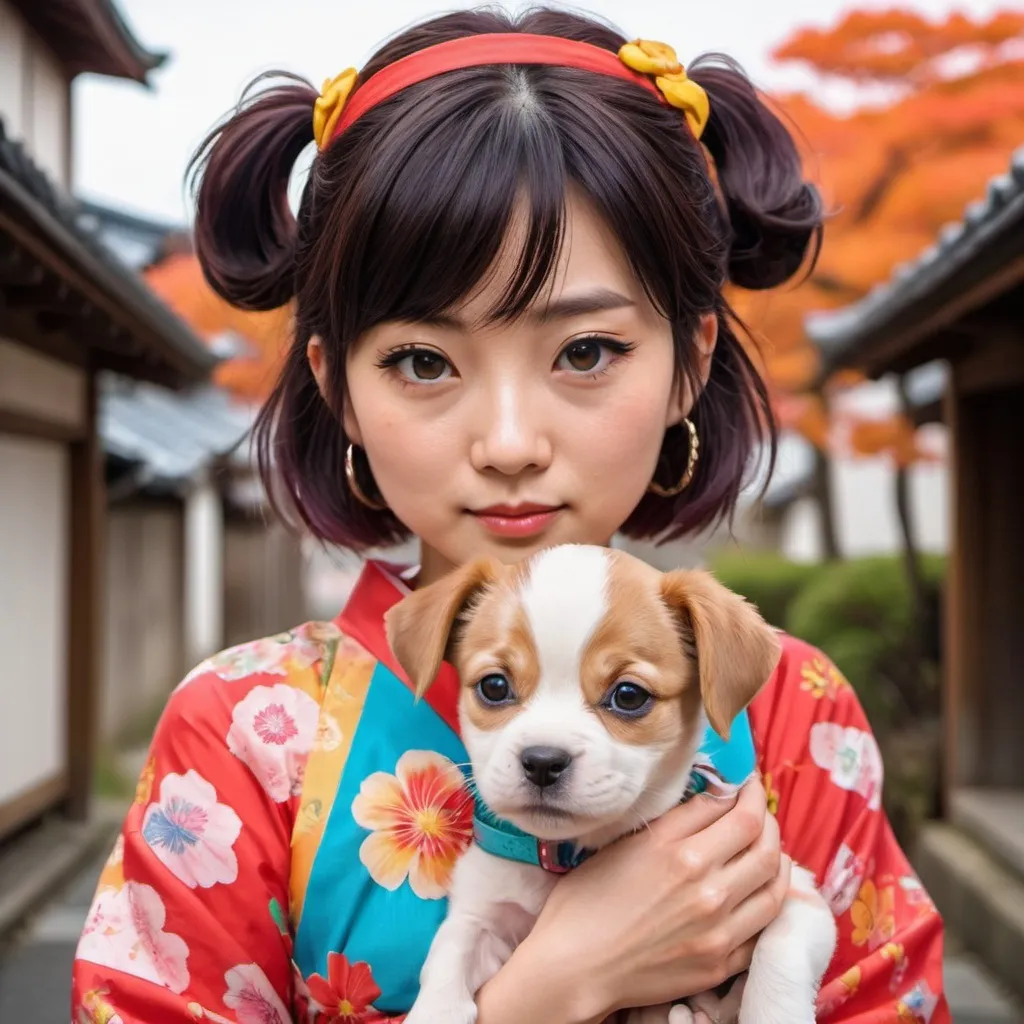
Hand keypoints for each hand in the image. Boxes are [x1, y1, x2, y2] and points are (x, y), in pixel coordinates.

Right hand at [521, 779, 789, 1019]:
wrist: (577, 965)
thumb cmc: (591, 898)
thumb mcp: (631, 844)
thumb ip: (682, 818)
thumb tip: (719, 795)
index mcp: (684, 857)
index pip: (744, 817)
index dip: (753, 794)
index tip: (749, 784)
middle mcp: (709, 893)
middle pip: (767, 850)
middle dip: (770, 823)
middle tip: (758, 812)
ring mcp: (719, 933)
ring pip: (775, 890)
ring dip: (778, 862)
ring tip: (767, 848)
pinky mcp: (720, 964)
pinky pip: (764, 929)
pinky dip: (770, 903)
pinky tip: (760, 890)